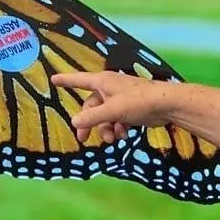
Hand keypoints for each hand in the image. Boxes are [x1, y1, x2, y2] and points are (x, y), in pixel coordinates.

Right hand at [50, 69, 171, 144]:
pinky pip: (117, 120)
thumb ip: (92, 117)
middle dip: (90, 123)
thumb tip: (74, 122)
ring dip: (106, 128)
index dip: (66, 80)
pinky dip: (118, 128)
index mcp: (102, 82)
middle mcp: (109, 89)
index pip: (79, 80)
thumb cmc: (138, 102)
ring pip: (105, 116)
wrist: (166, 105)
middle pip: (91, 106)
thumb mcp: (112, 110)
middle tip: (84, 139)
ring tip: (113, 138)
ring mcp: (120, 99)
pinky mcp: (130, 109)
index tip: (53, 79)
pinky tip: (124, 135)